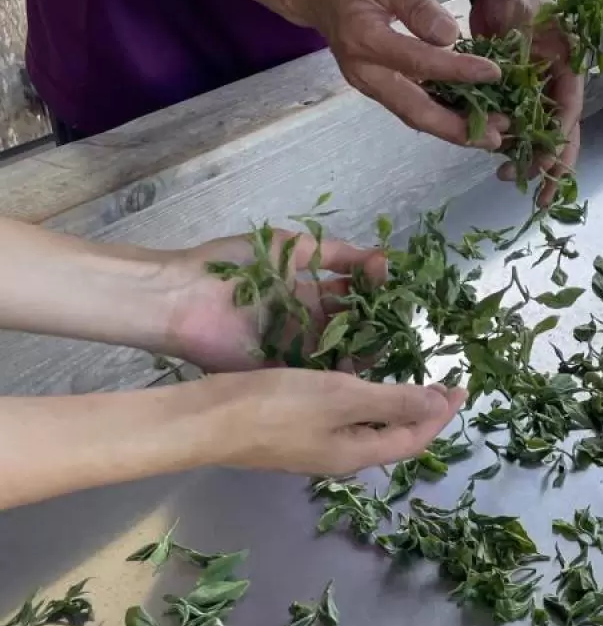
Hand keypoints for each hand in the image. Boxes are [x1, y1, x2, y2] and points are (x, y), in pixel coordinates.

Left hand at [158, 230, 386, 372]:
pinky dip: (339, 376)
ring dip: (364, 348)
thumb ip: (333, 252)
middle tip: (397, 320)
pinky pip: (317, 379)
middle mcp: (306, 324)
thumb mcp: (287, 246)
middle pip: (353, 328)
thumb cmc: (231, 267)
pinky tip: (361, 367)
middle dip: (377, 322)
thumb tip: (378, 255)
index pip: (352, 294)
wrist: (182, 296)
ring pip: (342, 355)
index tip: (390, 280)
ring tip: (384, 342)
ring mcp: (295, 351)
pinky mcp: (281, 373)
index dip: (374, 288)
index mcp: (307, 293)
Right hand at [191, 370, 466, 475]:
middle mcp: (338, 452)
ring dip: (389, 397)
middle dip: (419, 407)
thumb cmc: (276, 407)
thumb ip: (392, 400)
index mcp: (356, 451)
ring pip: (365, 421)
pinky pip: (339, 410)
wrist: (204, 420)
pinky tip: (350, 366)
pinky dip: (357, 390)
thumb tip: (438, 404)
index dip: (440, 414)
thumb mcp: (342, 397)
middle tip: (438, 377)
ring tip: (402, 366)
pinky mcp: (289, 426)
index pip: (413, 438)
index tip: (462, 387)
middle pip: (392, 433)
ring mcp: (312, 442)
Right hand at [294, 0, 505, 148]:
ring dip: (451, 128)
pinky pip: (409, 106)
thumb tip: (450, 36)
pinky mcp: (375, 85)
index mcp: (364, 39)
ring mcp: (368, 82)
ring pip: (412, 114)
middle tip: (497, 135)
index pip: (419, 62)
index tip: (494, 73)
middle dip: (457, 127)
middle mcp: (364, 71)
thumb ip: (414, 3)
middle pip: (414, 110)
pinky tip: (468, 119)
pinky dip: (439, 116)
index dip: (458, 71)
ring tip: (490, 134)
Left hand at [471, 0, 583, 205]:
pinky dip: (506, 140)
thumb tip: (522, 83)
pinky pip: (514, 121)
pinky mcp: (514, 90)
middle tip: (539, 198)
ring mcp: (536, 88)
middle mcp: (556, 84)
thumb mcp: (524, 20)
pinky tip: (495, 158)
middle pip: (560, 133)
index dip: (558, 143)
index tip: (544, 168)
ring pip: (537, 133)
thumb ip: (524, 52)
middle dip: (551, 167)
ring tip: (507, 178)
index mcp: (568, 68)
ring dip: (526, 157)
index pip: (569, 112)